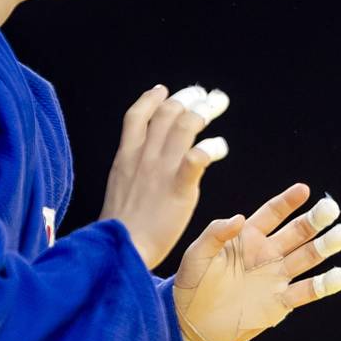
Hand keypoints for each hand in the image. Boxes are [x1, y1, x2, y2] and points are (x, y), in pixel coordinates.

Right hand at [99, 85, 231, 268]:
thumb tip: (141, 157)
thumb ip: (132, 168)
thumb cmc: (121, 229)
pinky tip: (221, 147)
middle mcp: (143, 157)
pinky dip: (212, 147)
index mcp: (126, 157)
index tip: (163, 90)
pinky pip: (197, 157)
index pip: (135, 116)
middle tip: (204, 95)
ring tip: (216, 106)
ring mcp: (160, 170)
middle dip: (187, 98)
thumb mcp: (119, 188)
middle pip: (166, 113)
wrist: (119, 250)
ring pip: (184, 126)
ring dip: (203, 112)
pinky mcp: (178, 187)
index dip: (151, 99)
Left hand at [172, 183, 340, 340]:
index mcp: (248, 237)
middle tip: (331, 209)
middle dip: (315, 220)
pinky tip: (340, 276)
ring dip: (325, 246)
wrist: (191, 324)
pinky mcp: (280, 303)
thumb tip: (239, 217)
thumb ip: (214, 234)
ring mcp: (276, 277)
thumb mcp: (195, 254)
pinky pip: (306, 291)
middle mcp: (267, 253)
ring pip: (307, 257)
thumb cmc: (191, 285)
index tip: (304, 190)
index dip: (288, 201)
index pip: (273, 213)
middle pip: (297, 232)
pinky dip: (324, 285)